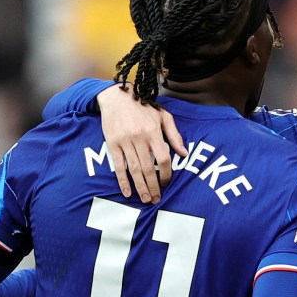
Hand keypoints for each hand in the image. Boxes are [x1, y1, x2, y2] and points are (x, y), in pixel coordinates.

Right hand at [98, 84, 186, 203]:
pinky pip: (118, 165)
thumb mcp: (163, 116)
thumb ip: (174, 135)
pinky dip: (122, 180)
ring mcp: (125, 141)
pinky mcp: (112, 143)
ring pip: (134, 169)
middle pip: (148, 168)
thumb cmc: (143, 107)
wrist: (117, 96)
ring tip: (145, 199)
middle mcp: (139, 137)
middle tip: (156, 200)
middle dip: (153, 186)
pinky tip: (127, 192)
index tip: (167, 183)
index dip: (166, 174)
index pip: (163, 158)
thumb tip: (184, 153)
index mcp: (153, 131)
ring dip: (140, 186)